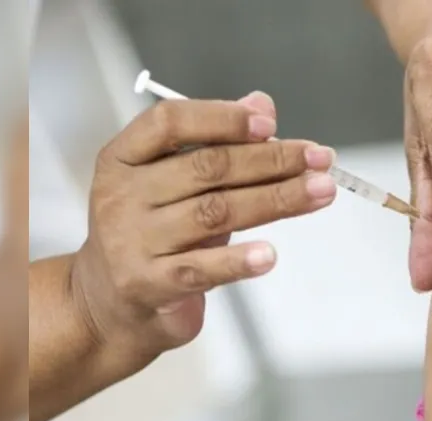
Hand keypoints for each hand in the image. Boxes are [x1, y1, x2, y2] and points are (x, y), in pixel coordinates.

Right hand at [71, 92, 337, 359]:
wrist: (110, 304)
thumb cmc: (154, 233)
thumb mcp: (174, 183)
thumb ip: (216, 143)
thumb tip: (261, 104)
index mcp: (123, 158)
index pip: (169, 122)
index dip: (222, 117)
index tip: (271, 123)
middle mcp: (122, 195)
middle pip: (207, 168)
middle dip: (272, 160)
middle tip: (321, 160)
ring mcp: (131, 241)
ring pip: (216, 213)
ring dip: (276, 200)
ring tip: (320, 192)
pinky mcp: (147, 285)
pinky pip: (201, 269)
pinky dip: (239, 260)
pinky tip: (270, 255)